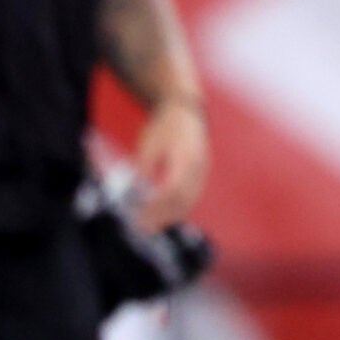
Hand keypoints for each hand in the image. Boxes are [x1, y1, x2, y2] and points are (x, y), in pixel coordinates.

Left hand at [132, 100, 209, 231]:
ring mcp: (203, 171)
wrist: (184, 110)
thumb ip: (144, 168)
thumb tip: (137, 192)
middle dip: (163, 217)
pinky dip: (178, 209)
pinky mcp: (201, 174)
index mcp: (185, 157)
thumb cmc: (163, 126)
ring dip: (171, 217)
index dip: (157, 205)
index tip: (140, 215)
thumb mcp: (148, 144)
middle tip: (142, 229)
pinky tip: (163, 215)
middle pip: (183, 199)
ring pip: (190, 201)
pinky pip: (192, 197)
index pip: (172, 188)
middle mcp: (198, 166)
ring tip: (151, 227)